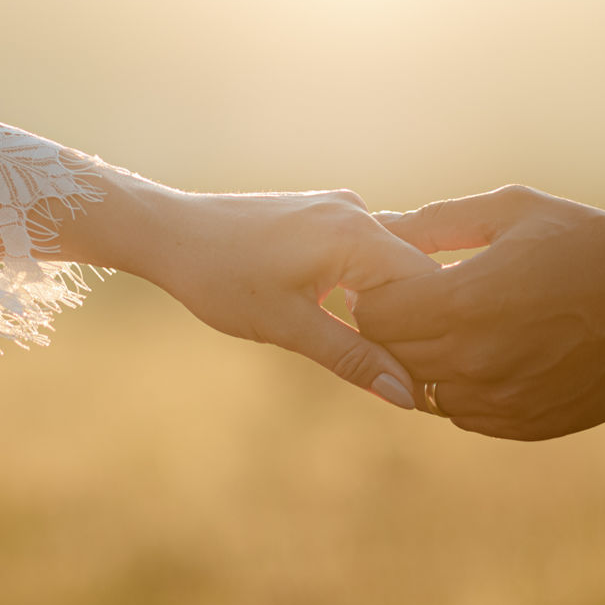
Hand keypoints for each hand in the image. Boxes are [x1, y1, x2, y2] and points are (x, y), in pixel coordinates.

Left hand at [117, 186, 437, 409]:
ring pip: (391, 265)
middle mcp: (357, 212)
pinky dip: (371, 288)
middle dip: (417, 322)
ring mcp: (341, 209)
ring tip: (387, 354)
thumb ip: (353, 358)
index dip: (435, 332)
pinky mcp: (324, 214)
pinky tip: (358, 320)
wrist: (169, 232)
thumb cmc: (221, 278)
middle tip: (415, 375)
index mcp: (356, 234)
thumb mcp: (289, 327)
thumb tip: (407, 395)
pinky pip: (367, 253)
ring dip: (392, 307)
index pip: (428, 284)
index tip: (434, 376)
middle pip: (415, 273)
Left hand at [353, 185, 604, 438]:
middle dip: (398, 327)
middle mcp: (476, 361)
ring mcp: (502, 401)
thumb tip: (380, 226)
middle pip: (393, 356)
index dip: (377, 294)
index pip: (374, 315)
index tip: (398, 278)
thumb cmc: (587, 239)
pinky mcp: (528, 425)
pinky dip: (465, 389)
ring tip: (464, 327)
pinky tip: (494, 354)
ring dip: (430, 363)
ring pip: (425, 392)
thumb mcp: (510, 211)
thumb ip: (436, 223)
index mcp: (464, 302)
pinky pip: (466, 415)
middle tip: (423, 301)